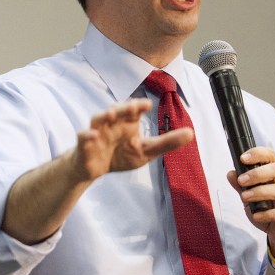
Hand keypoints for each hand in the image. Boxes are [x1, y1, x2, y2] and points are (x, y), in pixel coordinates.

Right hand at [70, 98, 193, 181]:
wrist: (94, 169)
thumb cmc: (120, 155)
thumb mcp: (146, 151)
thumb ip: (167, 142)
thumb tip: (191, 133)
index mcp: (127, 122)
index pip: (133, 110)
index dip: (139, 105)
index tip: (147, 105)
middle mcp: (112, 123)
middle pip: (116, 110)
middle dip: (123, 107)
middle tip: (134, 107)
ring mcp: (97, 132)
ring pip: (98, 119)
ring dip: (104, 115)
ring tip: (111, 114)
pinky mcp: (85, 145)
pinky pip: (83, 137)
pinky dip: (86, 135)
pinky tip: (92, 136)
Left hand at [226, 146, 274, 263]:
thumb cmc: (267, 213)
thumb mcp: (250, 200)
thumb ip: (241, 187)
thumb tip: (231, 173)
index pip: (271, 157)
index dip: (258, 154)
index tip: (242, 158)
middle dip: (257, 174)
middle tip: (242, 181)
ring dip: (260, 192)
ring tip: (245, 198)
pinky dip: (269, 213)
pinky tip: (257, 216)